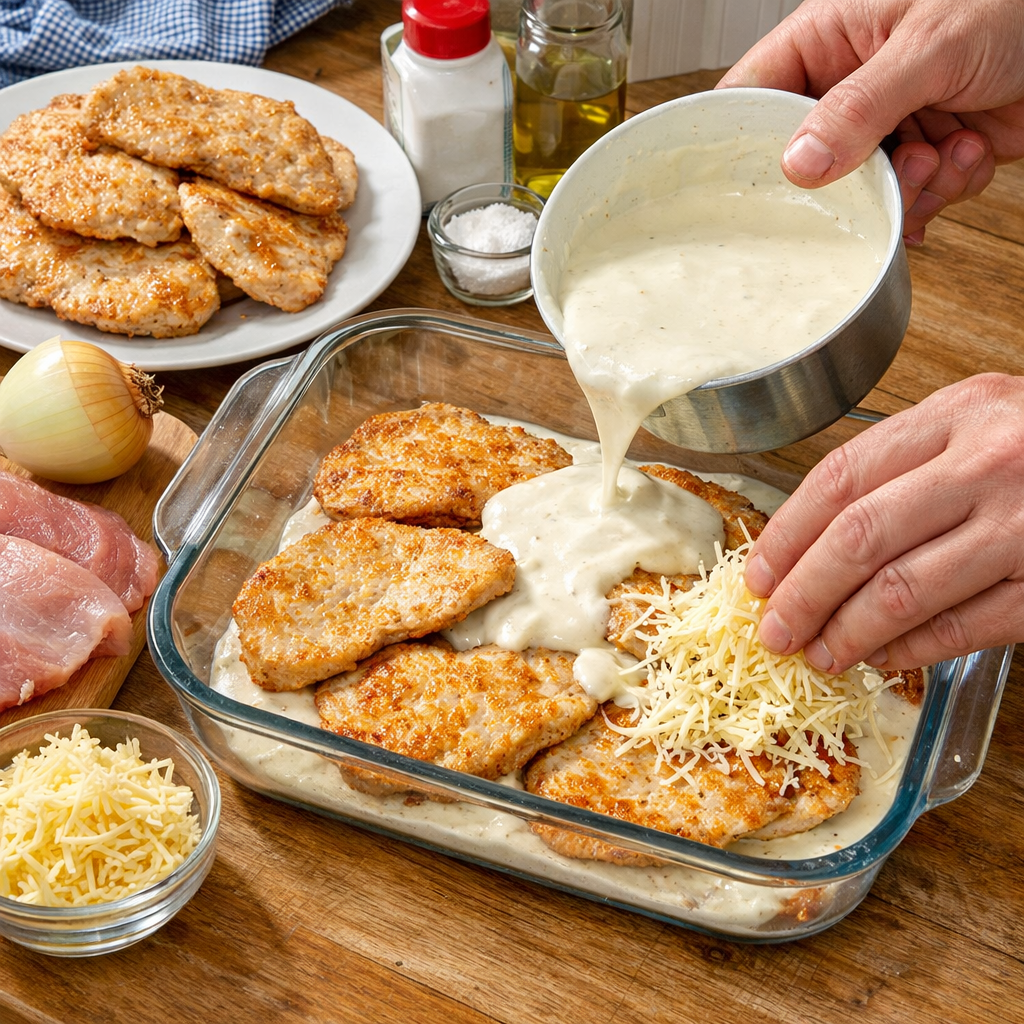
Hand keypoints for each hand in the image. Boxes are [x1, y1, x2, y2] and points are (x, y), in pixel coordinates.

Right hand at [717, 0, 1023, 243]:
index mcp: (829, 38)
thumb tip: (799, 164)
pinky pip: (916, 196)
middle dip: (850, 182)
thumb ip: (859, 107)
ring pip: (866, 190)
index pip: (754, 94)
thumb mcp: (929, 46)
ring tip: (941, 152)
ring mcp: (891, 121)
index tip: (754, 187)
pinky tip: (968, 151)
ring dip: (909, 188)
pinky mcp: (930, 151)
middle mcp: (852, 84)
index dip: (744, 142)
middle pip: (809, 161)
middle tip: (882, 170)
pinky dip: (946, 187)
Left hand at [743, 374, 1023, 670]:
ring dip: (848, 633)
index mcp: (958, 415)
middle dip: (804, 594)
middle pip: (860, 538)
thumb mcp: (976, 422)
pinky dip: (913, 650)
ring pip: (905, 591)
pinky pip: (966, 627)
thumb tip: (809, 545)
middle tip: (774, 631)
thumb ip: (901, 466)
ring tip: (819, 653)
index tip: (758, 576)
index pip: (840, 479)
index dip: (786, 535)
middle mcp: (990, 465)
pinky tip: (883, 658)